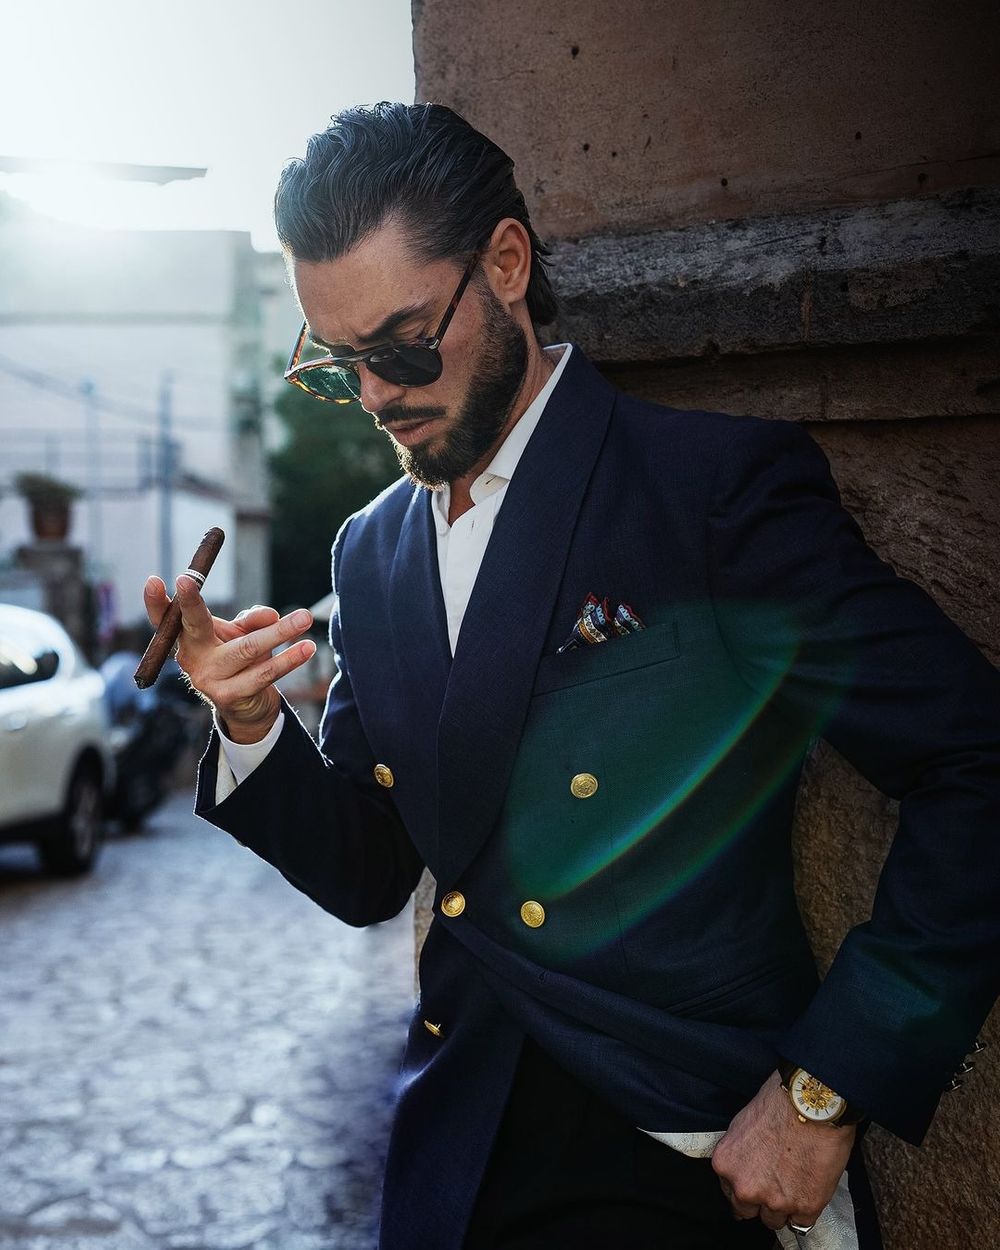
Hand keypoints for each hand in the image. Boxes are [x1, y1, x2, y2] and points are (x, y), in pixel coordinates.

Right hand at [143, 574, 315, 742]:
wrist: (248, 705)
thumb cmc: (240, 657)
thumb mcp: (242, 633)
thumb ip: (251, 621)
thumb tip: (270, 616)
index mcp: (188, 638)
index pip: (167, 618)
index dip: (157, 602)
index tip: (153, 580)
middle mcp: (191, 658)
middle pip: (195, 625)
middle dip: (191, 602)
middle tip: (187, 580)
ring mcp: (208, 679)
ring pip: (247, 648)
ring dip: (280, 631)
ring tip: (305, 617)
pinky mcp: (230, 696)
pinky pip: (264, 673)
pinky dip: (289, 659)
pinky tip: (307, 648)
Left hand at [711, 1072, 854, 1232]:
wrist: (811, 1104)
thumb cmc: (779, 1103)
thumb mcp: (742, 1124)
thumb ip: (739, 1154)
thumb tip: (745, 1165)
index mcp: (726, 1165)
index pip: (730, 1193)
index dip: (745, 1188)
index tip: (755, 1185)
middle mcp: (746, 1188)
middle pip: (749, 1212)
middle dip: (760, 1202)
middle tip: (775, 1186)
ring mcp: (776, 1201)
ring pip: (775, 1220)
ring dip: (784, 1207)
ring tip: (796, 1184)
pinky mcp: (805, 1206)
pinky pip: (802, 1222)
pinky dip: (806, 1209)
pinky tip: (810, 1189)